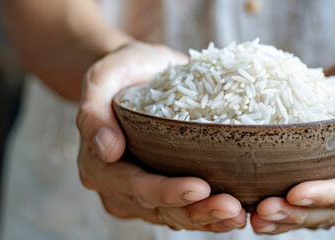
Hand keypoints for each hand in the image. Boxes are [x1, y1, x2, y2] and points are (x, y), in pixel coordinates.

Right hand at [76, 42, 245, 231]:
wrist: (139, 73)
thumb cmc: (122, 73)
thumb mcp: (102, 78)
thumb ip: (94, 112)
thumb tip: (107, 150)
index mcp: (98, 168)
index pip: (134, 187)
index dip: (167, 192)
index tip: (200, 188)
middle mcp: (119, 189)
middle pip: (159, 209)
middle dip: (197, 212)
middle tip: (232, 208)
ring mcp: (144, 195)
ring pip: (177, 216)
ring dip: (210, 219)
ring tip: (240, 215)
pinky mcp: (167, 193)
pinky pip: (189, 210)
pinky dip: (213, 215)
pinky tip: (239, 213)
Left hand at [250, 52, 334, 233]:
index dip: (330, 195)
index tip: (296, 193)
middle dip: (299, 214)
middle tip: (264, 210)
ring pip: (319, 218)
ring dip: (287, 220)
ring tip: (255, 218)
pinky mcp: (328, 195)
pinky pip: (307, 211)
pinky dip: (283, 216)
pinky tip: (256, 216)